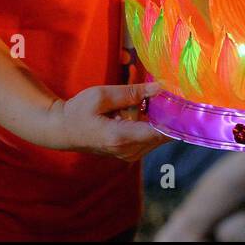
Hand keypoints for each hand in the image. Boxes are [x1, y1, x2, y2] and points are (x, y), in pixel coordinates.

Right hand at [43, 81, 168, 160]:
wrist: (63, 130)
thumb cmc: (78, 111)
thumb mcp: (102, 95)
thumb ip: (132, 93)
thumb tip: (160, 88)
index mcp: (121, 137)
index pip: (159, 132)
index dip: (174, 118)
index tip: (181, 101)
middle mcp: (128, 151)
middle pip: (161, 135)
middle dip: (166, 115)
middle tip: (163, 94)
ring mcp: (129, 155)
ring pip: (157, 138)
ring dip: (157, 119)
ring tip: (145, 101)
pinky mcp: (129, 154)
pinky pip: (149, 139)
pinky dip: (150, 124)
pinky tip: (140, 110)